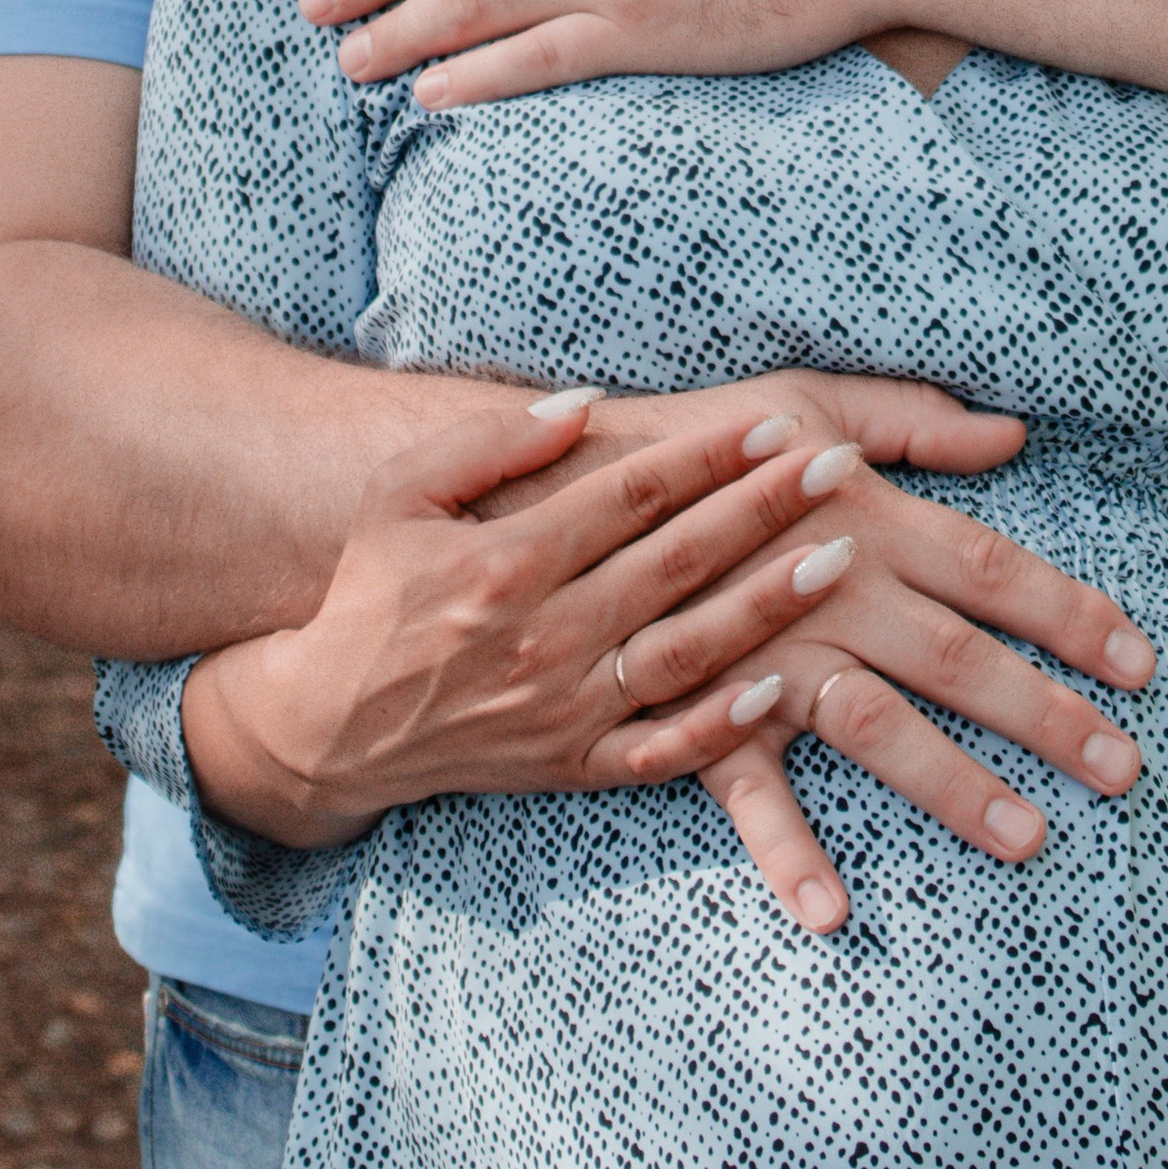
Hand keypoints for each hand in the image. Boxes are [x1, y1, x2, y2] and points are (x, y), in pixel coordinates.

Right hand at [182, 385, 893, 846]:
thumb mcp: (401, 494)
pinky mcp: (570, 767)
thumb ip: (490, 444)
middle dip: (764, 509)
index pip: (633, 494)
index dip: (710, 456)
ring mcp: (563, 708)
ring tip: (838, 559)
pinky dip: (722, 726)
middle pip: (678, 562)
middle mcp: (544, 634)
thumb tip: (582, 401)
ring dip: (770, 605)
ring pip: (688, 653)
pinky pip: (661, 752)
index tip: (777, 423)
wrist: (329, 725)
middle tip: (836, 467)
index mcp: (507, 560)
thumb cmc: (373, 591)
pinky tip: (781, 690)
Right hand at [597, 370, 1155, 936]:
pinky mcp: (704, 708)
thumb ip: (915, 422)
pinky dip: (786, 853)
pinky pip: (748, 793)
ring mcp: (769, 654)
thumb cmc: (704, 439)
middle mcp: (831, 589)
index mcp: (866, 515)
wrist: (570, 480)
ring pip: (876, 727)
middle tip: (1125, 768)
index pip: (992, 569)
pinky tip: (832, 914)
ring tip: (1027, 840)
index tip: (1141, 662)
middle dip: (1046, 713)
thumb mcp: (811, 403)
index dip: (1071, 613)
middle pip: (957, 656)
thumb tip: (1012, 435)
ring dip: (953, 785)